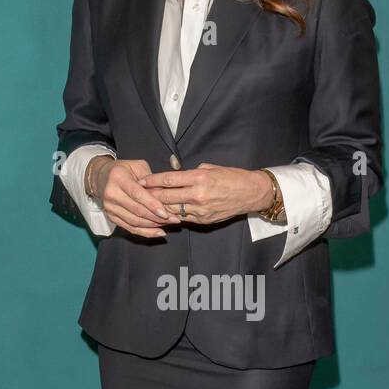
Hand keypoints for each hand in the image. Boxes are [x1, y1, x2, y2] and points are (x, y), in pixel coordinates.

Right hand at [91, 157, 181, 237]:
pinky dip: (145, 232)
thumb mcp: (137, 166)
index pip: (137, 194)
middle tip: (174, 219)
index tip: (166, 213)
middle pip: (137, 210)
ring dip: (154, 225)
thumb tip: (165, 194)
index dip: (152, 205)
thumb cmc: (124, 170)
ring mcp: (110, 207)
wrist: (101, 177)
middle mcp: (111, 194)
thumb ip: (150, 179)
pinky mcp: (111, 217)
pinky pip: (130, 228)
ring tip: (169, 224)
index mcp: (118, 178)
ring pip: (134, 222)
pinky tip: (158, 232)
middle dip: (157, 217)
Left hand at [136, 163, 273, 224]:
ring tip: (147, 206)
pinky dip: (172, 215)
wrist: (250, 193)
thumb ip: (191, 173)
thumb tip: (176, 176)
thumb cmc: (232, 177)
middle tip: (138, 194)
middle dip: (150, 196)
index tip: (141, 181)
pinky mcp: (203, 220)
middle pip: (166, 197)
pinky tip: (164, 214)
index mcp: (199, 178)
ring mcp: (200, 210)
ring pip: (171, 210)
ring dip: (159, 208)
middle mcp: (197, 195)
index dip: (152, 181)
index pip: (168, 180)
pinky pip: (182, 218)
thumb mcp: (211, 168)